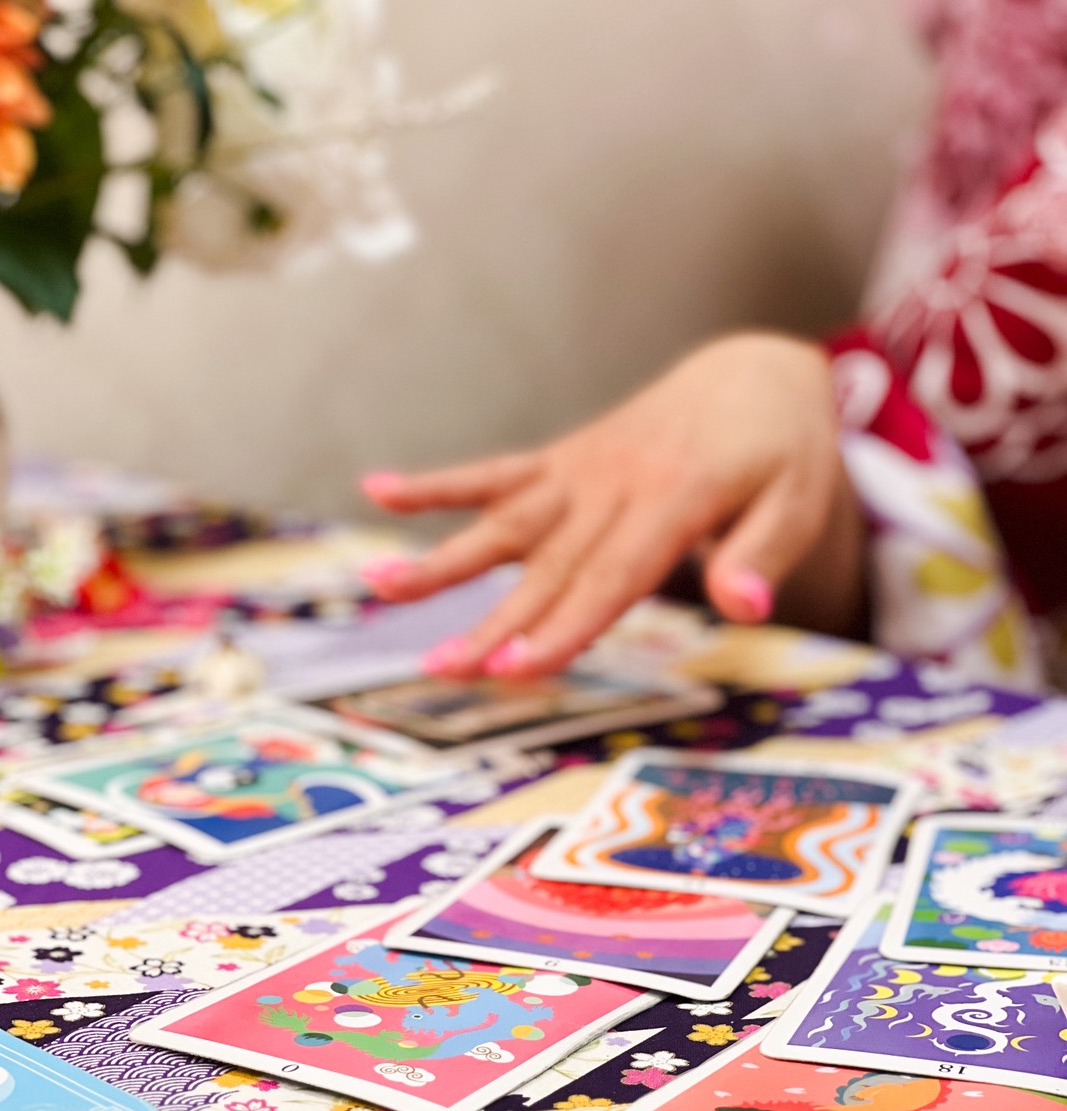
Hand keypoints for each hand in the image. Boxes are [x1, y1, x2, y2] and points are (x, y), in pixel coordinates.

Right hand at [360, 332, 865, 676]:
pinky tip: (376, 490)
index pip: (612, 575)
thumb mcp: (798, 502)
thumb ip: (763, 554)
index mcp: (677, 498)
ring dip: (442, 558)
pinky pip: (494, 471)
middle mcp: (615, 483)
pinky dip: (437, 483)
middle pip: (547, 566)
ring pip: (502, 522)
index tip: (516, 670)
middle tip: (442, 668)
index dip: (562, 626)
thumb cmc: (780, 455)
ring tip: (376, 586)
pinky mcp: (560, 462)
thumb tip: (743, 608)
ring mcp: (579, 470)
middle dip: (494, 622)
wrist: (750, 377)